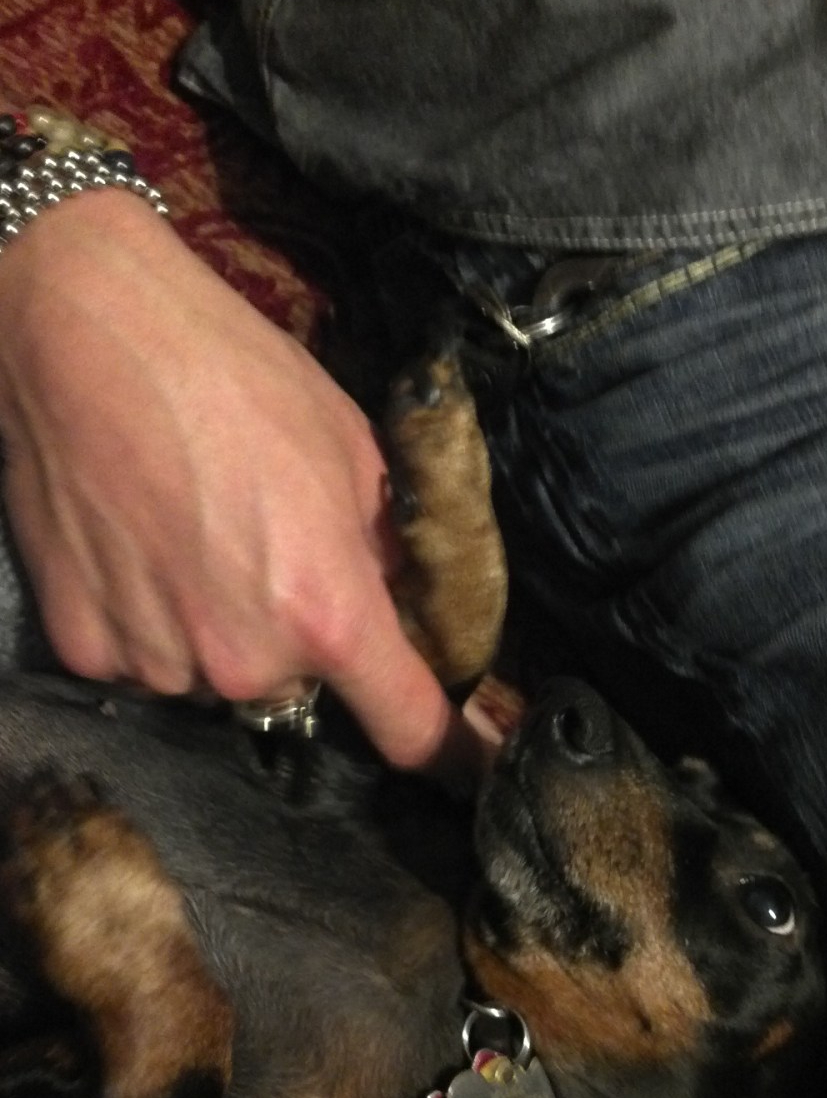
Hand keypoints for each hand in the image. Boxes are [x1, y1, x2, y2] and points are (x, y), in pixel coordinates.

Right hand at [0, 189, 477, 771]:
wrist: (84, 331)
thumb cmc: (230, 374)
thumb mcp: (353, 452)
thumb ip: (387, 549)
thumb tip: (400, 600)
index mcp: (327, 610)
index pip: (409, 725)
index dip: (450, 751)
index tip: (470, 767)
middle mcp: (246, 658)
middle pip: (300, 688)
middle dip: (302, 638)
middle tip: (270, 551)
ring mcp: (158, 660)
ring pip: (218, 677)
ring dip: (221, 630)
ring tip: (195, 534)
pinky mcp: (85, 646)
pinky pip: (146, 659)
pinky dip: (152, 621)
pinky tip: (142, 545)